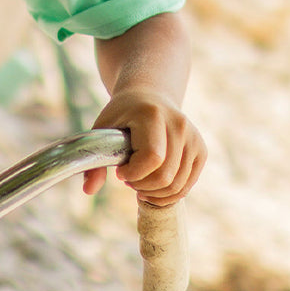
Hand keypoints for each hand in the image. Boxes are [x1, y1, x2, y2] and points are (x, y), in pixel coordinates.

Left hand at [82, 87, 205, 205]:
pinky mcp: (201, 150)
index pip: (152, 158)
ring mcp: (193, 138)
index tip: (119, 171)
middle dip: (142, 186)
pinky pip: (187, 185)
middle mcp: (179, 125)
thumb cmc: (121, 114)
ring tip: (139, 182)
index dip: (134, 173)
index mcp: (152, 115)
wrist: (149, 96)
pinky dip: (168, 194)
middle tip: (128, 179)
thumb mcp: (101, 130)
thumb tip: (88, 191)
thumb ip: (94, 160)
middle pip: (165, 176)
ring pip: (177, 185)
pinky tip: (152, 187)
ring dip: (154, 192)